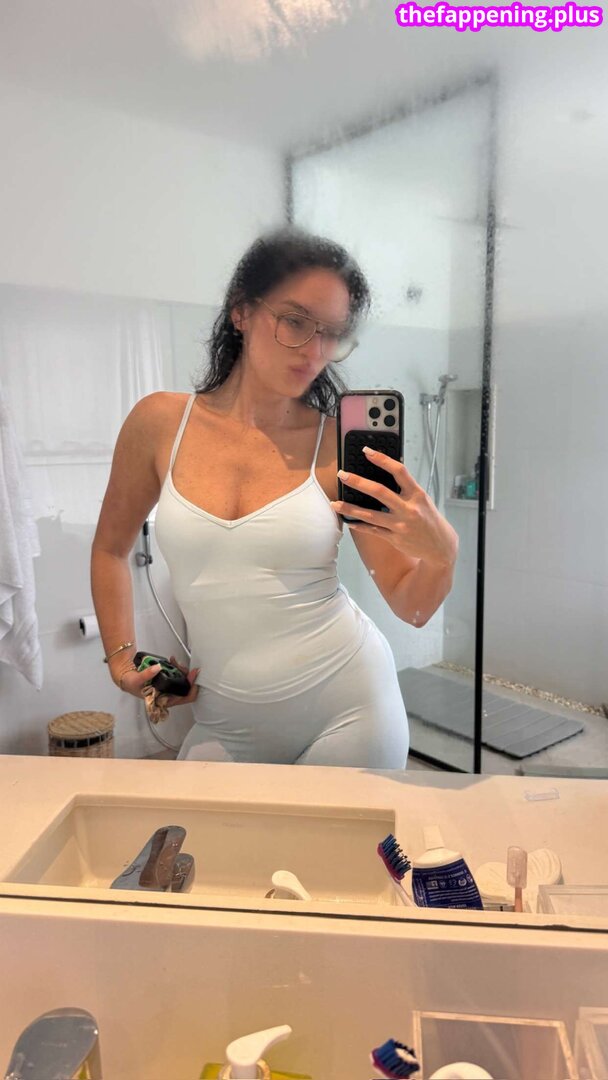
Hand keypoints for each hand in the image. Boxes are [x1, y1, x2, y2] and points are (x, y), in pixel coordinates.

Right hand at [116, 655, 199, 706]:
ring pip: (183, 679)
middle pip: (186, 687)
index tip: (193, 675)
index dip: (192, 688)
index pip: (184, 698)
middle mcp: (168, 694)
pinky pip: (177, 673)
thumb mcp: (136, 681)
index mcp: (163, 700)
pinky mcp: (167, 679)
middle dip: (186, 675)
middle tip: (179, 665)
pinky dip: (176, 667)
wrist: (127, 677)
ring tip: (174, 662)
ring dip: (181, 669)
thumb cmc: (131, 684)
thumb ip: (146, 674)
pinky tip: (172, 662)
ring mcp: (169, 687)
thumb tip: (157, 668)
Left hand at [331, 446, 457, 566]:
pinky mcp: (394, 538)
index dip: (382, 459)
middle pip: (380, 492)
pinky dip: (358, 525)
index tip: (367, 451)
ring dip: (350, 508)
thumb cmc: (429, 519)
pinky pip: (372, 531)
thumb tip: (386, 470)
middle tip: (342, 475)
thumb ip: (406, 488)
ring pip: (370, 515)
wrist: (440, 547)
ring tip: (335, 503)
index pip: (399, 471)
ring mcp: (400, 525)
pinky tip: (348, 520)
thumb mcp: (423, 500)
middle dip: (358, 482)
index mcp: (417, 494)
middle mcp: (409, 509)